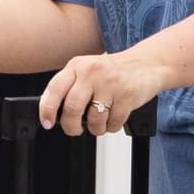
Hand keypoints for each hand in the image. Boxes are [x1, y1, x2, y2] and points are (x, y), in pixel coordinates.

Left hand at [38, 47, 168, 136]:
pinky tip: (114, 116)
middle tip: (74, 129)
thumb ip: (71, 87)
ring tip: (100, 122)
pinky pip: (113, 123)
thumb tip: (55, 114)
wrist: (147, 64)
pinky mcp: (127, 96)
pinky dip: (112, 127)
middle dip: (71, 126)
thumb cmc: (113, 71)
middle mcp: (92, 72)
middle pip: (72, 108)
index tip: (47, 122)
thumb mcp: (87, 70)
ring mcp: (110, 83)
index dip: (47, 110)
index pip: (54, 89)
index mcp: (77, 66)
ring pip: (94, 120)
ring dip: (95, 128)